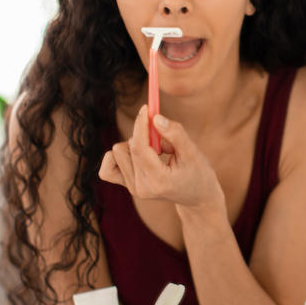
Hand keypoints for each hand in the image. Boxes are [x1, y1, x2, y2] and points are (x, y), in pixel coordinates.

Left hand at [98, 106, 224, 211]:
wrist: (197, 196)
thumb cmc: (198, 172)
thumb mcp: (193, 152)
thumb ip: (175, 134)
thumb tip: (155, 118)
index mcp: (158, 181)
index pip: (139, 148)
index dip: (140, 124)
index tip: (146, 107)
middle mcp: (141, 187)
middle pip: (126, 147)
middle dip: (143, 135)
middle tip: (164, 140)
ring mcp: (133, 188)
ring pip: (117, 153)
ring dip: (136, 145)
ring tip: (157, 153)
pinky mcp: (127, 186)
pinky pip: (107, 168)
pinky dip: (118, 156)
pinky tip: (136, 155)